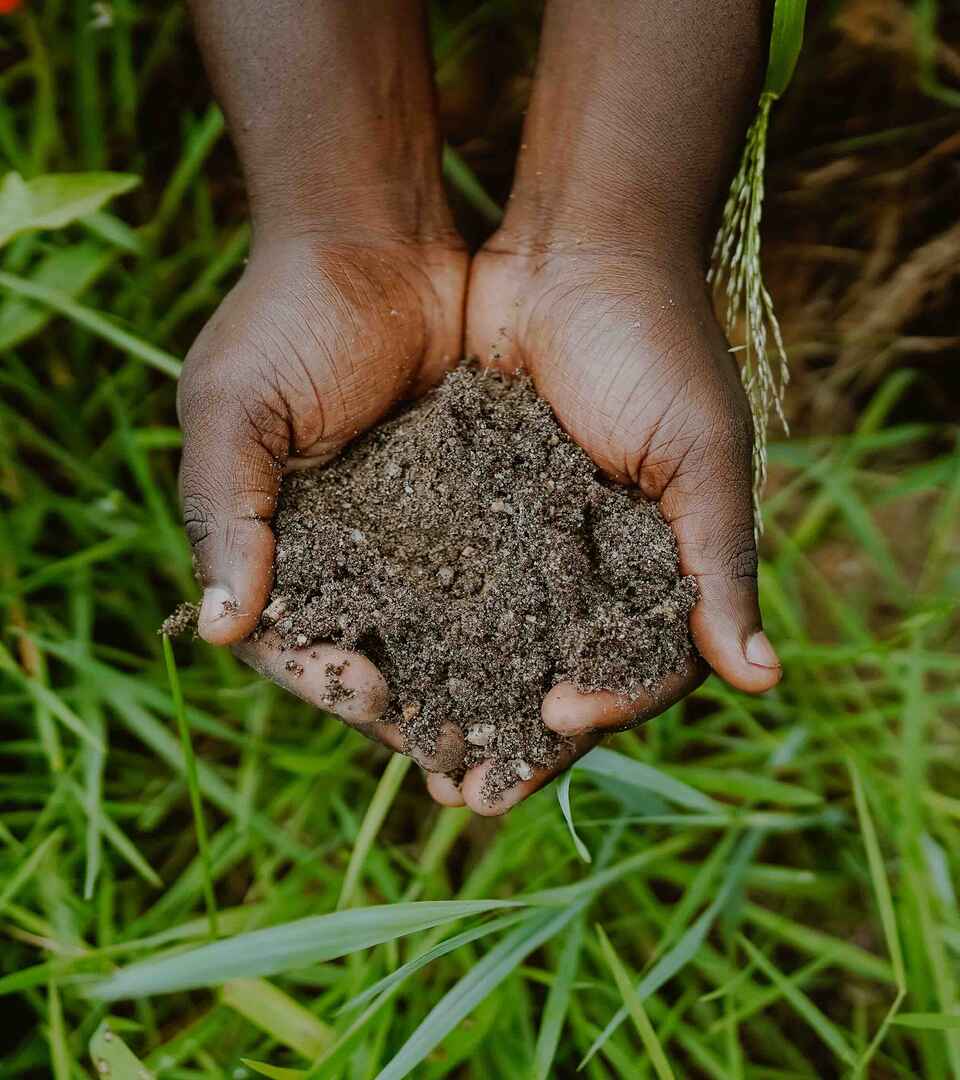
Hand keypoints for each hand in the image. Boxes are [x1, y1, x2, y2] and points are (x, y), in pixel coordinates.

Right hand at [178, 234, 468, 770]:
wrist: (378, 242)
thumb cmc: (288, 318)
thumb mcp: (235, 409)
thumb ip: (226, 513)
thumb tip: (215, 629)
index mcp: (277, 547)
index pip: (293, 643)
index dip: (327, 679)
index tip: (372, 694)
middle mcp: (348, 556)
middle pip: (377, 659)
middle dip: (414, 714)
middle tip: (458, 762)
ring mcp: (416, 537)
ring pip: (443, 637)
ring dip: (474, 690)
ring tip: (513, 735)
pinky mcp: (478, 507)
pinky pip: (498, 581)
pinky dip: (519, 623)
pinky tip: (549, 657)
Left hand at [440, 240, 780, 813]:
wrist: (580, 254)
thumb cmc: (659, 349)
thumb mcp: (702, 458)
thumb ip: (721, 566)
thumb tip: (763, 680)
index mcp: (648, 569)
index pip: (625, 672)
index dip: (594, 717)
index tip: (546, 738)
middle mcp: (582, 565)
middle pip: (546, 673)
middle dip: (507, 738)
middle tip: (463, 798)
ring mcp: (520, 536)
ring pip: (485, 641)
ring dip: (454, 701)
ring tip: (413, 753)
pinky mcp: (463, 499)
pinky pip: (437, 576)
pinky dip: (415, 624)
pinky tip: (381, 662)